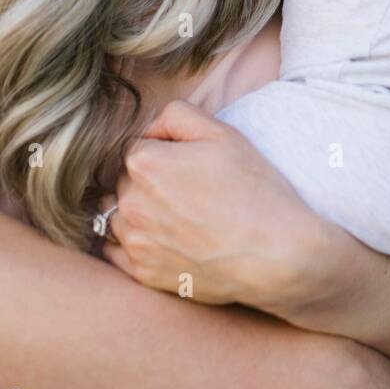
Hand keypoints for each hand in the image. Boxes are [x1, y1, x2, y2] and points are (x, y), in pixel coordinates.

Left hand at [98, 99, 340, 307]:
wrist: (274, 254)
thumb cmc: (252, 189)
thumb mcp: (223, 133)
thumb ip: (177, 115)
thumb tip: (152, 128)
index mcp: (145, 163)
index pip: (137, 147)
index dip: (165, 151)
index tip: (191, 163)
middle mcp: (130, 203)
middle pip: (124, 181)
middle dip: (148, 181)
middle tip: (188, 189)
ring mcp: (134, 241)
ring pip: (117, 216)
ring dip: (137, 212)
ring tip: (178, 216)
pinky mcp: (141, 273)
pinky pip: (116, 252)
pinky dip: (133, 243)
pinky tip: (162, 240)